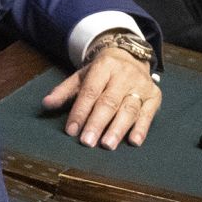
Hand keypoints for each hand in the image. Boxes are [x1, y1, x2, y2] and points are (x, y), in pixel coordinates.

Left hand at [42, 45, 161, 148]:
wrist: (130, 56)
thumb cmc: (102, 72)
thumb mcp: (81, 76)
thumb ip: (64, 91)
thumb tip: (46, 104)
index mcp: (104, 67)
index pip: (90, 92)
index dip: (80, 111)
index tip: (71, 130)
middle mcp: (124, 75)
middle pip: (109, 102)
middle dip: (97, 123)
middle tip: (87, 142)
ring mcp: (142, 85)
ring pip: (129, 109)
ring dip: (118, 128)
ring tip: (107, 145)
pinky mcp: (155, 96)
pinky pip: (148, 113)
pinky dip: (142, 128)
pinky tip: (134, 141)